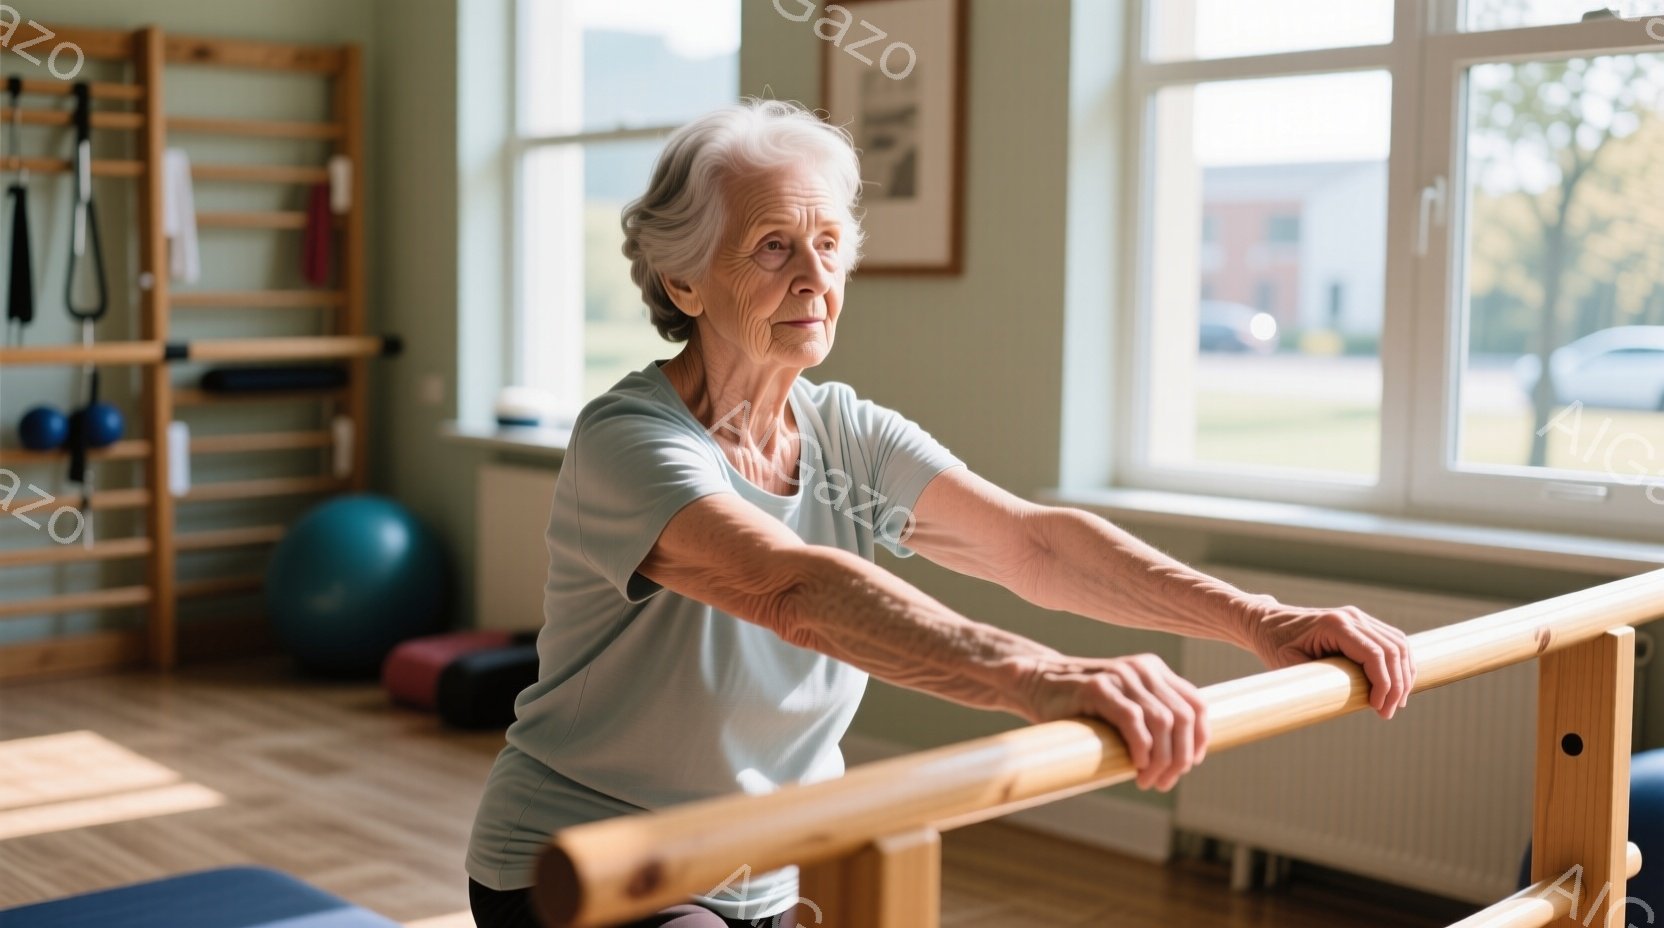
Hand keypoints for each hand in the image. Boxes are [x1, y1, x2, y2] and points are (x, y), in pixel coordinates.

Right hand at [1014, 652, 1207, 791]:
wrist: (1036, 684)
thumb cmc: (1082, 705)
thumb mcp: (1124, 704)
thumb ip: (1151, 716)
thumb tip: (1185, 755)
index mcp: (1154, 670)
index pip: (1197, 704)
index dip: (1201, 739)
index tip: (1190, 765)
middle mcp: (1142, 669)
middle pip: (1183, 718)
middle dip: (1180, 757)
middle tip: (1163, 782)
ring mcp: (1120, 676)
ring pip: (1163, 721)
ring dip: (1162, 759)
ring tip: (1147, 780)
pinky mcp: (1097, 688)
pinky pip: (1133, 720)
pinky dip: (1141, 748)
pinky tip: (1136, 765)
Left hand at [1238, 594, 1417, 719]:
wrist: (1265, 622)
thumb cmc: (1273, 644)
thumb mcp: (1287, 664)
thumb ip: (1314, 679)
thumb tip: (1340, 702)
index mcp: (1335, 625)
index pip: (1375, 654)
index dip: (1384, 683)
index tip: (1378, 708)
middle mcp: (1352, 617)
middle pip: (1393, 650)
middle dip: (1397, 684)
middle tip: (1387, 713)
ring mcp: (1359, 617)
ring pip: (1398, 645)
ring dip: (1403, 675)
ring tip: (1395, 704)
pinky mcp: (1361, 624)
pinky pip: (1391, 642)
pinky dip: (1399, 664)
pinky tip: (1396, 686)